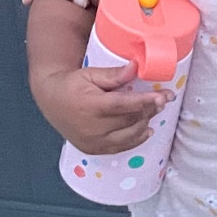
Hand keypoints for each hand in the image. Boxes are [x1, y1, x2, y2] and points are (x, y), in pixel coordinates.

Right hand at [31, 60, 171, 155]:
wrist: (51, 102)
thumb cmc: (72, 85)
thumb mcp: (89, 74)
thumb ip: (113, 74)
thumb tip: (135, 67)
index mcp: (90, 106)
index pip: (123, 105)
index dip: (144, 101)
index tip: (163, 96)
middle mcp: (92, 128)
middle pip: (129, 120)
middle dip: (149, 109)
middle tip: (164, 99)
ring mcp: (93, 142)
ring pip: (128, 135)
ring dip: (145, 123)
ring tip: (154, 110)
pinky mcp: (94, 149)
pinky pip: (121, 147)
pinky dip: (136, 139)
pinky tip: (146, 129)